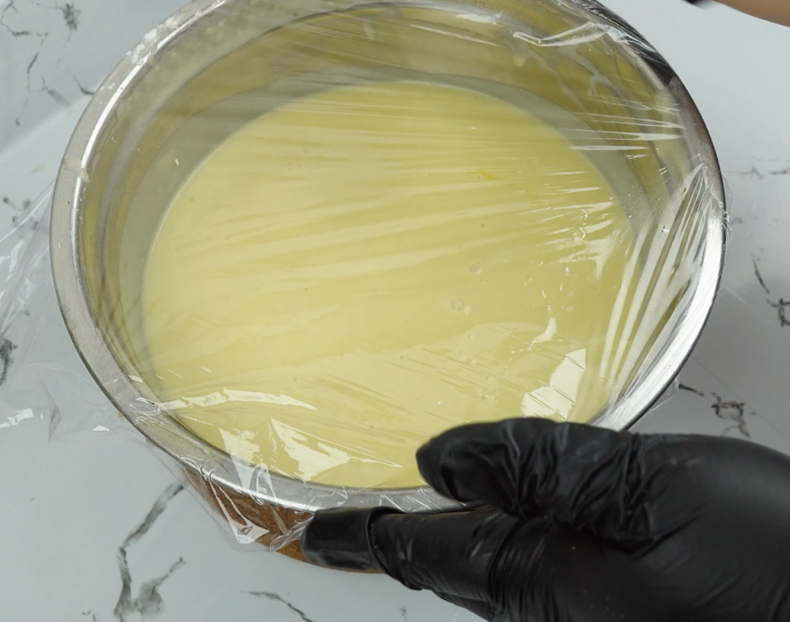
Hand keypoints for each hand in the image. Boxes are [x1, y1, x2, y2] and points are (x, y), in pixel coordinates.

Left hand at [303, 419, 789, 621]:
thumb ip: (546, 468)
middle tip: (374, 519)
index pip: (429, 560)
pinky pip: (562, 601)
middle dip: (423, 550)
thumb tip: (437, 457)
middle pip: (469, 585)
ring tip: (456, 511)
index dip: (367, 540)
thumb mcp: (659, 488)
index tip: (314, 534)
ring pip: (516, 594)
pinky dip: (535, 565)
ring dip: (484, 554)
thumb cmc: (778, 558)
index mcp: (549, 594)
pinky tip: (549, 532)